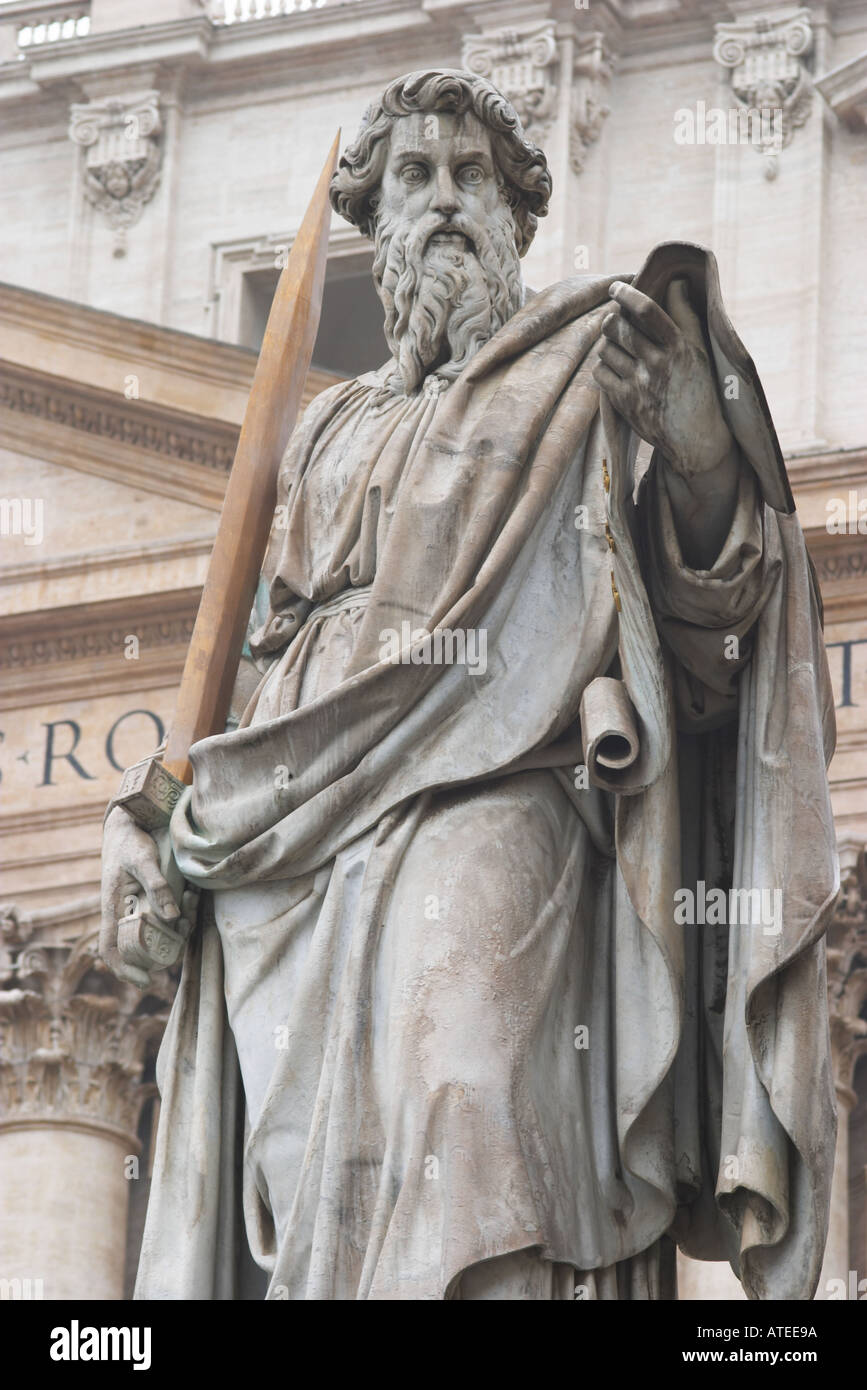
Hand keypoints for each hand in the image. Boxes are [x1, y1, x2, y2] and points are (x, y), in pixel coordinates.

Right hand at [100, 805, 194, 988]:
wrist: (132, 821)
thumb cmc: (132, 841)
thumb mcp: (143, 860)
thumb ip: (157, 886)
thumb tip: (172, 917)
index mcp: (112, 908)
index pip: (110, 949)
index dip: (123, 969)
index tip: (145, 981)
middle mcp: (123, 912)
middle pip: (138, 947)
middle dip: (162, 950)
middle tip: (183, 937)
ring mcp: (136, 906)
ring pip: (156, 933)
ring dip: (176, 930)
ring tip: (190, 911)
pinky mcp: (149, 898)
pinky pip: (165, 916)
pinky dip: (180, 914)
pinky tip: (191, 897)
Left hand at [592, 278, 734, 480]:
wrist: (696, 439)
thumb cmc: (700, 390)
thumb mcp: (700, 352)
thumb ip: (686, 316)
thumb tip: (677, 283)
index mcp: (679, 348)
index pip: (647, 311)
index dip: (627, 294)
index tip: (616, 287)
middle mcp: (658, 365)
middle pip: (619, 328)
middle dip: (612, 320)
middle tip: (614, 321)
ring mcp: (639, 386)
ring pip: (606, 350)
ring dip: (607, 344)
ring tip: (617, 347)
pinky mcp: (625, 404)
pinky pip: (600, 374)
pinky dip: (603, 367)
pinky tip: (614, 368)